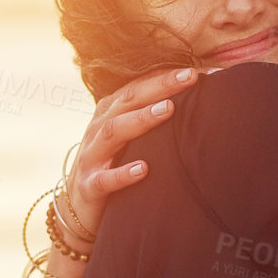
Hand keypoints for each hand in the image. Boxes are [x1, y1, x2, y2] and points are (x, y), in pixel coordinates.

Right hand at [57, 68, 197, 246]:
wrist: (77, 207)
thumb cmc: (114, 165)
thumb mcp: (129, 139)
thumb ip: (153, 119)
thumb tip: (198, 102)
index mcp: (110, 113)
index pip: (139, 87)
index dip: (167, 76)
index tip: (199, 71)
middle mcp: (99, 129)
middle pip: (129, 100)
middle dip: (160, 86)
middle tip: (190, 77)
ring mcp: (91, 156)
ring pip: (113, 131)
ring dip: (141, 119)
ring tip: (169, 109)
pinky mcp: (89, 186)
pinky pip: (104, 179)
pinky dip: (123, 173)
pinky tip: (143, 169)